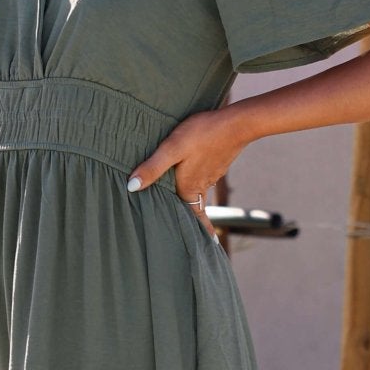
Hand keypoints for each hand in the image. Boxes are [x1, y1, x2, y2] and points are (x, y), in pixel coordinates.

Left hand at [126, 104, 250, 239]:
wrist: (237, 123)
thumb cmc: (202, 134)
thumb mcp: (171, 148)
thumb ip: (152, 168)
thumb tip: (131, 188)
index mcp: (189, 188)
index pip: (193, 217)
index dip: (197, 232)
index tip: (205, 246)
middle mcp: (201, 185)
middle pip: (195, 206)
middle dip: (194, 219)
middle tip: (194, 233)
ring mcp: (212, 173)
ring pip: (200, 191)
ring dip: (195, 199)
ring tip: (186, 204)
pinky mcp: (217, 162)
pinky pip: (205, 176)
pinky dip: (200, 180)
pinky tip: (195, 172)